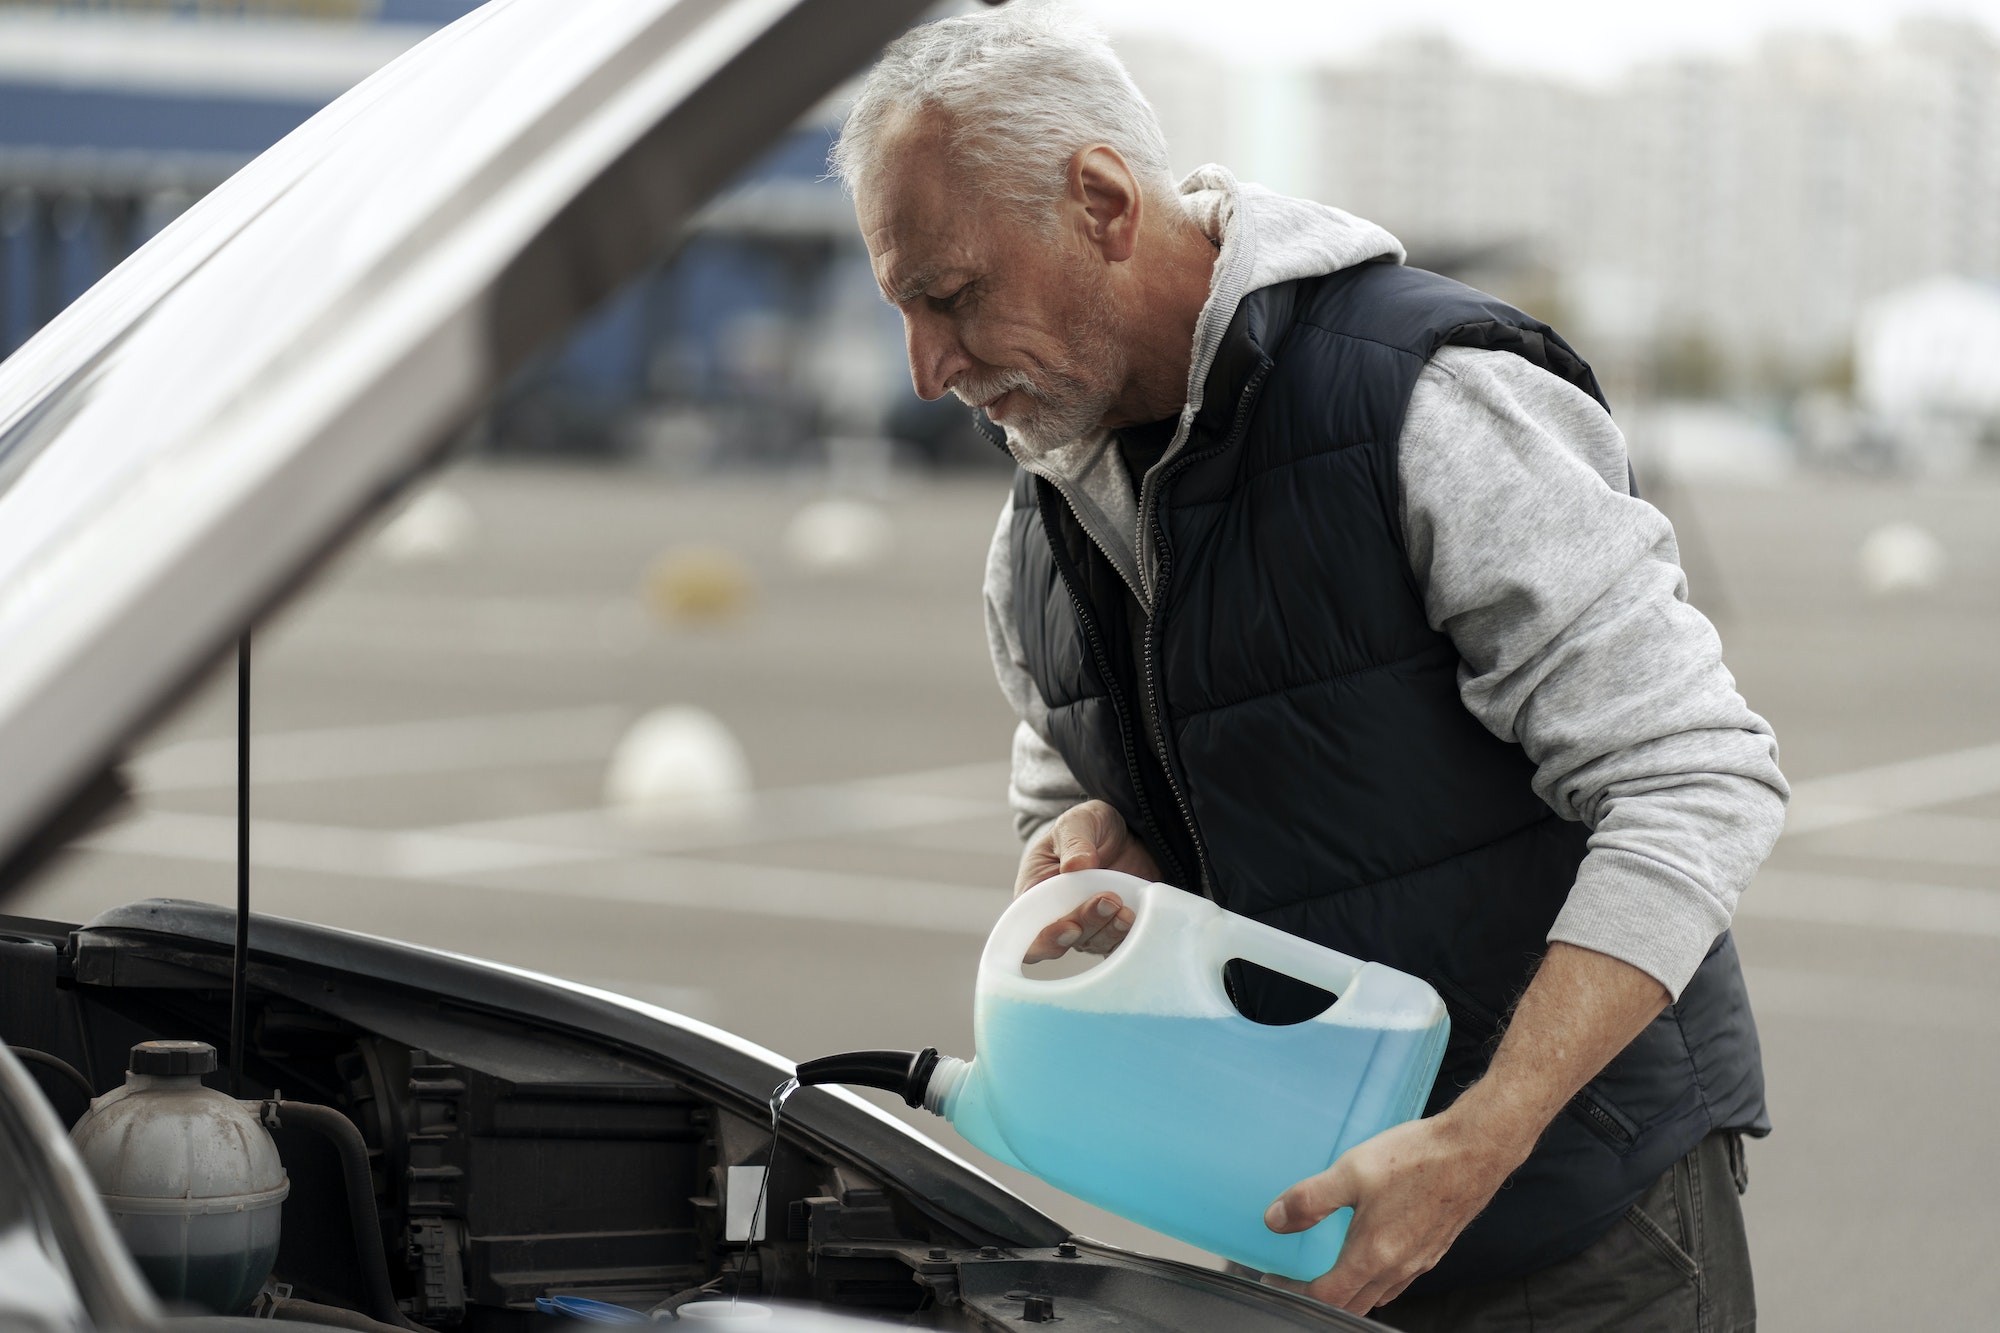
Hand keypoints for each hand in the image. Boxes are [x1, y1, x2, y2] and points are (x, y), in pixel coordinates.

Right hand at [1015, 800, 1157, 962]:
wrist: (1124, 832)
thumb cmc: (1088, 827)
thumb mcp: (1077, 823)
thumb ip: (1074, 843)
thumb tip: (1076, 866)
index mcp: (1036, 894)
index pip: (1028, 934)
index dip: (1044, 940)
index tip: (1069, 927)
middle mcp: (1059, 916)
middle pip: (1065, 940)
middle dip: (1087, 923)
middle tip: (1108, 900)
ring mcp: (1088, 926)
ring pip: (1094, 943)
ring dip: (1109, 930)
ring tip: (1125, 909)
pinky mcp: (1114, 928)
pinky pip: (1119, 944)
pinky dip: (1127, 936)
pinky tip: (1134, 918)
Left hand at [1261, 1109, 1526, 1313]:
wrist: (1475, 1150)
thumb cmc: (1418, 1159)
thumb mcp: (1351, 1171)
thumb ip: (1310, 1199)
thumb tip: (1275, 1220)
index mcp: (1373, 1255)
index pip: (1326, 1296)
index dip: (1294, 1292)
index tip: (1275, 1280)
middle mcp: (1397, 1268)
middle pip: (1352, 1304)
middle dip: (1321, 1298)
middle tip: (1296, 1280)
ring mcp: (1419, 1262)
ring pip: (1377, 1296)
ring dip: (1350, 1293)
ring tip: (1328, 1271)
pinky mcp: (1434, 1250)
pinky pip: (1398, 1281)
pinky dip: (1375, 1280)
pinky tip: (1371, 1255)